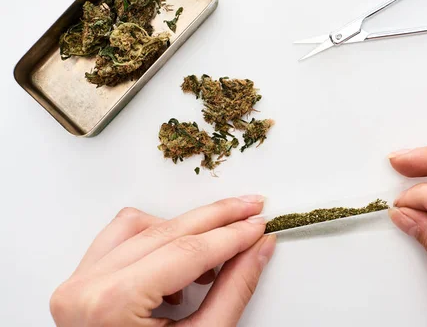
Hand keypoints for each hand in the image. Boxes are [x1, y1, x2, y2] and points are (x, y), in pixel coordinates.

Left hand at [50, 196, 275, 326]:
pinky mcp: (81, 283)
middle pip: (166, 231)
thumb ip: (233, 290)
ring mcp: (78, 284)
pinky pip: (119, 238)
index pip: (187, 252)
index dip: (231, 235)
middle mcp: (86, 289)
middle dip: (216, 218)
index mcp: (112, 306)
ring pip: (139, 226)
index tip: (258, 225)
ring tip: (215, 250)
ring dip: (183, 230)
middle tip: (250, 209)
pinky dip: (153, 239)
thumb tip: (257, 249)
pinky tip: (178, 264)